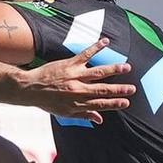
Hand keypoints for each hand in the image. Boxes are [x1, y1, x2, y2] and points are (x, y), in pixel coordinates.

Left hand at [19, 37, 133, 122]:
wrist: (30, 89)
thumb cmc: (48, 101)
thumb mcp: (65, 113)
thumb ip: (84, 115)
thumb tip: (99, 120)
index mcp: (78, 104)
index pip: (100, 104)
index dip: (114, 104)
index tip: (126, 102)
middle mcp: (78, 90)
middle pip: (102, 90)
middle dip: (119, 89)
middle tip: (132, 88)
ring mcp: (75, 76)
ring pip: (97, 72)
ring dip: (113, 69)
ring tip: (126, 67)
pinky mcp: (70, 64)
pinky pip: (85, 55)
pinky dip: (96, 48)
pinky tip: (105, 42)